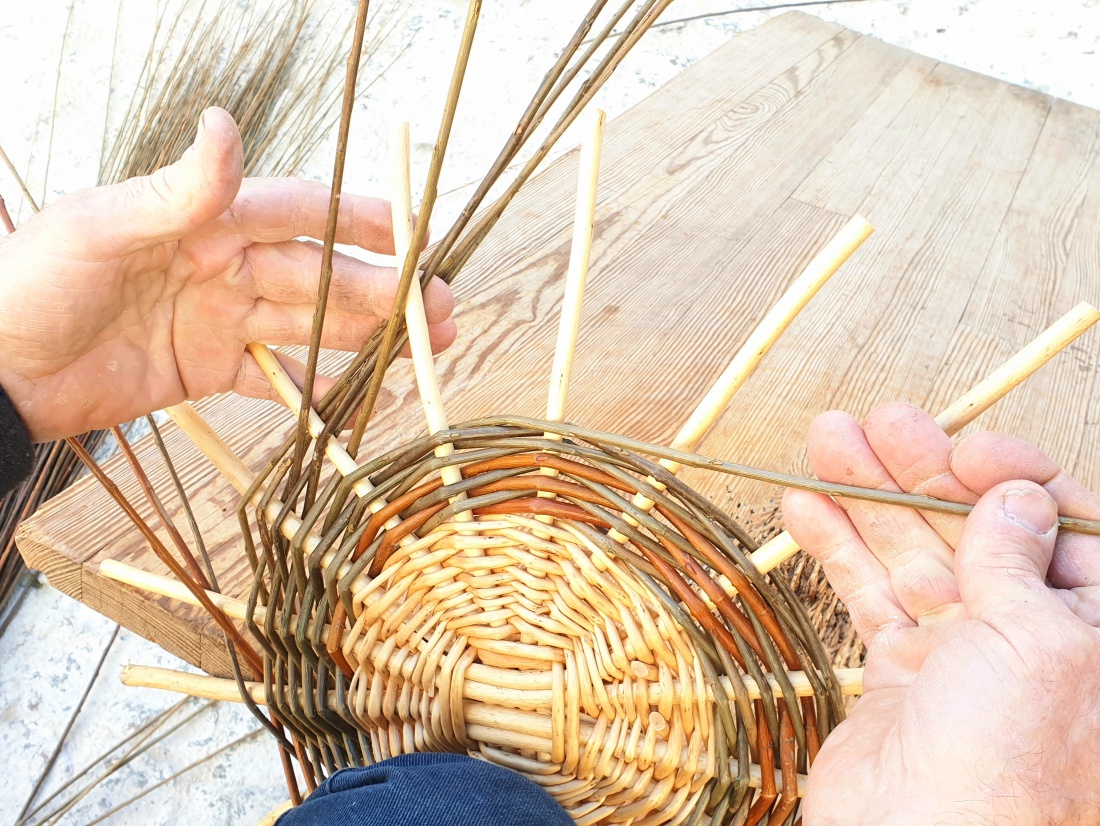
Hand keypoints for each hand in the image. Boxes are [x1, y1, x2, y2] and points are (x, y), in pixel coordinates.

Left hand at [0, 107, 455, 441]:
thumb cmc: (29, 285)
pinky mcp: (208, 370)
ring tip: (424, 347)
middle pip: (320, 275)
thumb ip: (176, 192)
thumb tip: (224, 124)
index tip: (415, 232)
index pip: (298, 213)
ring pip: (311, 325)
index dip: (360, 220)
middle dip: (384, 290)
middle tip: (442, 308)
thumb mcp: (99, 229)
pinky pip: (275, 379)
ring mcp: (220, 320)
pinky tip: (357, 397)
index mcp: (205, 221)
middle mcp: (223, 266)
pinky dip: (316, 389)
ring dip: (368, 335)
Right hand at [783, 403, 1099, 824]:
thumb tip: (1017, 497)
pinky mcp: (898, 673)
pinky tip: (805, 507)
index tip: (962, 447)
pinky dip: (835, 549)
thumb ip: (1018, 562)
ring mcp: (960, 654)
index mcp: (1091, 628)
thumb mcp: (1036, 645)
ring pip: (910, 552)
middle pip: (972, 527)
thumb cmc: (1006, 770)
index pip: (1059, 524)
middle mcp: (1029, 635)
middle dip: (919, 471)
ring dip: (865, 497)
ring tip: (826, 441)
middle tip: (872, 422)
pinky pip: (868, 594)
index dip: (1012, 475)